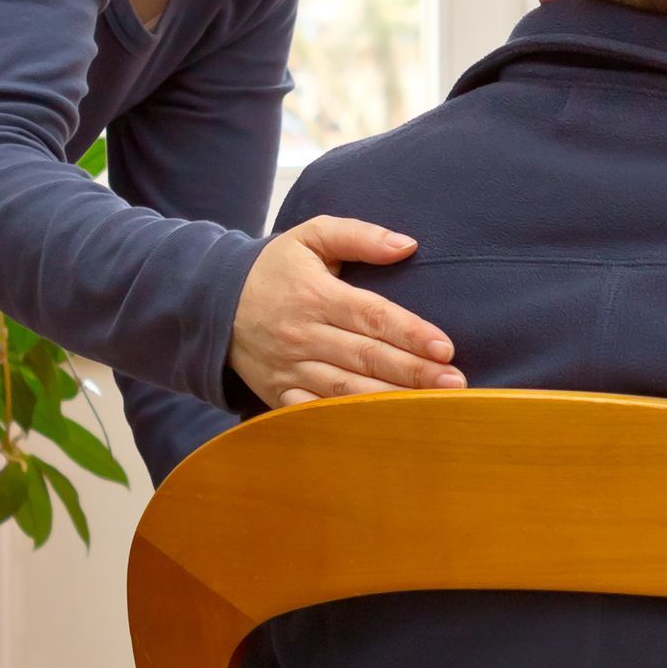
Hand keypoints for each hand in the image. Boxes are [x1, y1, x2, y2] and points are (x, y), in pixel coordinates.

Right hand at [228, 217, 465, 408]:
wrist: (212, 302)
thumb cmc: (274, 267)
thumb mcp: (311, 236)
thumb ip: (360, 235)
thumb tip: (407, 245)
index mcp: (317, 295)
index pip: (372, 316)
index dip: (410, 333)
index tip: (446, 347)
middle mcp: (304, 334)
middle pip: (366, 357)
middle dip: (413, 373)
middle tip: (455, 384)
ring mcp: (290, 369)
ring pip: (345, 391)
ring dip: (390, 402)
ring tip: (431, 409)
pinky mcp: (278, 393)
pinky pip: (314, 414)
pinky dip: (345, 425)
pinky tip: (378, 432)